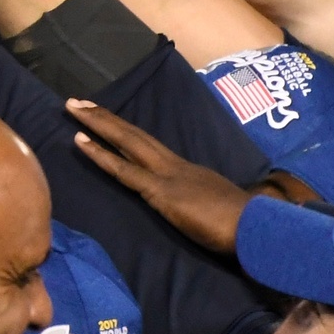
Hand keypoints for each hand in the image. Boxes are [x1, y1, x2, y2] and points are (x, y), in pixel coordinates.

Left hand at [65, 98, 254, 255]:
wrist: (261, 231)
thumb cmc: (249, 228)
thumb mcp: (221, 212)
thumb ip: (206, 206)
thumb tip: (204, 212)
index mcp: (190, 174)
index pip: (151, 150)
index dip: (127, 136)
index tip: (108, 122)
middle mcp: (177, 167)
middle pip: (135, 137)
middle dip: (106, 119)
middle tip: (79, 102)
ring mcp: (168, 176)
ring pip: (126, 143)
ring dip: (97, 124)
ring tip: (72, 108)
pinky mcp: (162, 192)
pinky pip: (124, 171)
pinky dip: (100, 155)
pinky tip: (80, 142)